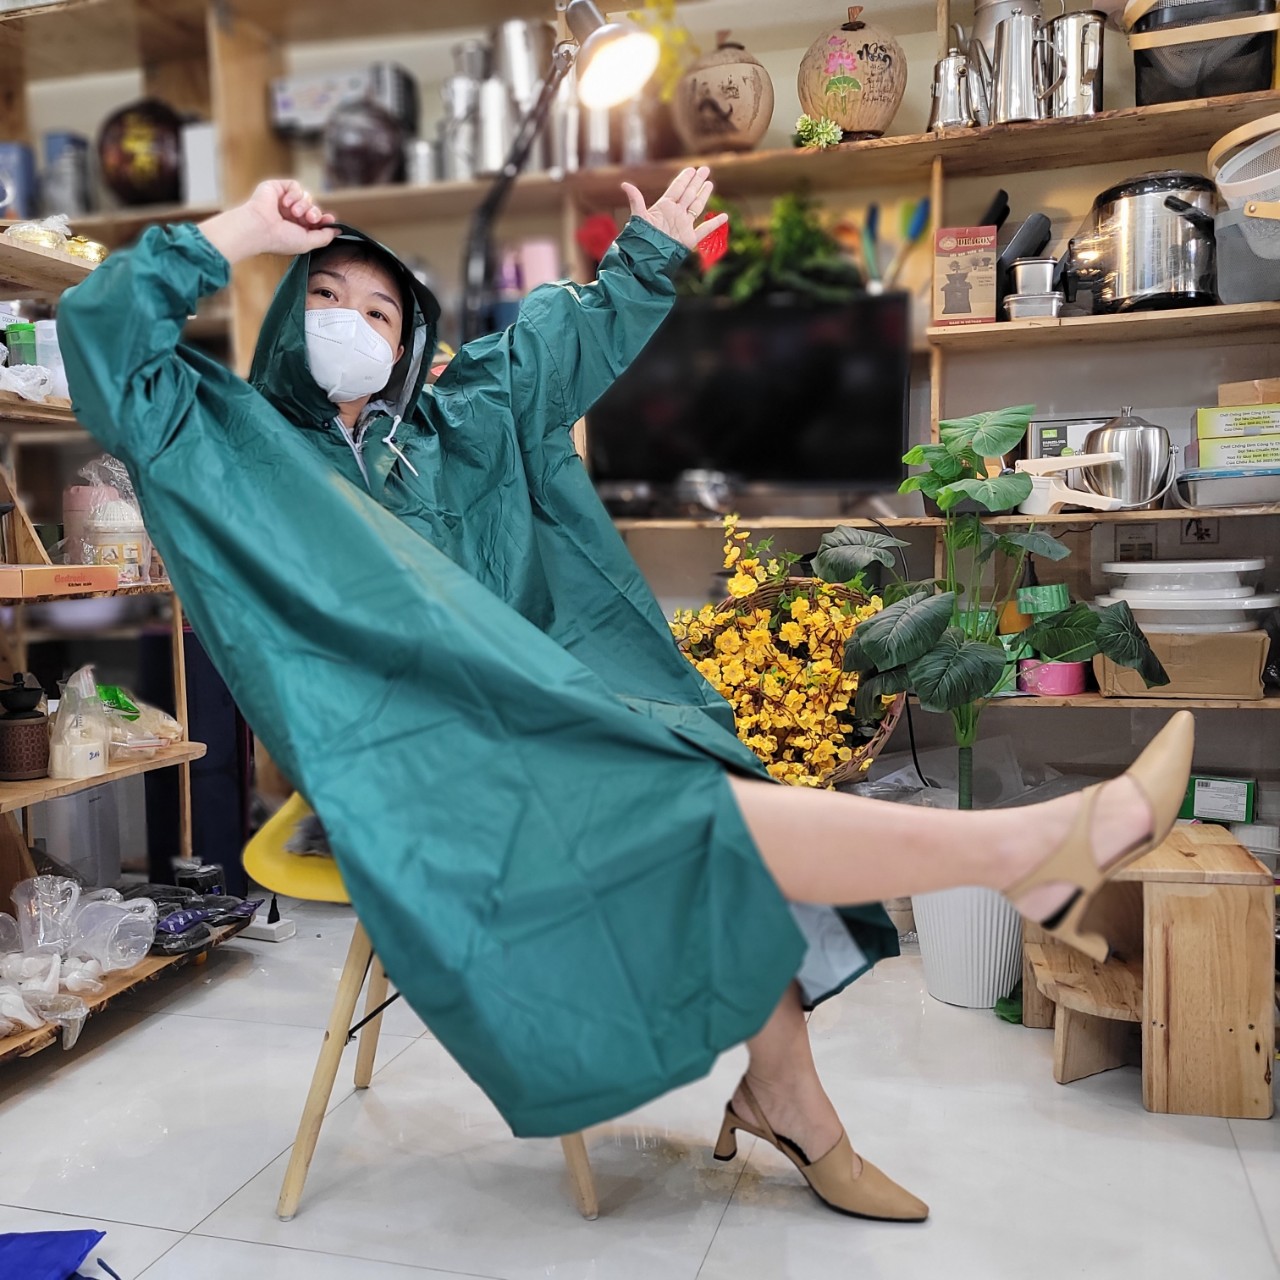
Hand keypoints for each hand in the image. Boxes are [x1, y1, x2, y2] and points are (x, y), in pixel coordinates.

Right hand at [199, 179, 337, 265]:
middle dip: (314, 213)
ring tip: (293, 212)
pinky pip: (296, 186)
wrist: (260, 227)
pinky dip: (294, 194)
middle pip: (314, 208)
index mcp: (297, 228)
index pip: (316, 220)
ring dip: (303, 205)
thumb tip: (338, 230)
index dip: (324, 219)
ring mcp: (284, 201)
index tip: (329, 219)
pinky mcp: (278, 188)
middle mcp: (291, 215)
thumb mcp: (308, 243)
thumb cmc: (281, 239)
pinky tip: (285, 203)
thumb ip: (324, 237)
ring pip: (307, 197)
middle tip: (309, 218)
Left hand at [621, 166, 727, 252]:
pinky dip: (714, 223)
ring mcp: (683, 225)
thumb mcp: (639, 217)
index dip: (684, 178)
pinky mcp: (689, 239)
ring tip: (710, 183)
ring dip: (704, 195)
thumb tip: (624, 184)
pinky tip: (724, 216)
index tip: (692, 169)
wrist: (648, 259)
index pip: (677, 188)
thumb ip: (636, 200)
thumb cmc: (642, 239)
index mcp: (664, 207)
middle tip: (705, 169)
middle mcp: (676, 214)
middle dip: (697, 181)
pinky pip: (705, 229)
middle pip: (689, 193)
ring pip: (697, 206)